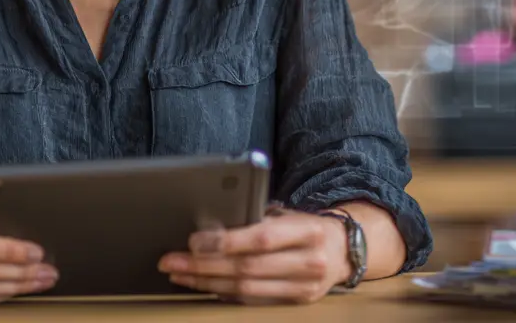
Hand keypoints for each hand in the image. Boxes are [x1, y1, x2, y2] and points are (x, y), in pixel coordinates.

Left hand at [157, 209, 349, 304]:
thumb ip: (255, 218)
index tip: (193, 241)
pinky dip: (224, 293)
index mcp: (306, 231)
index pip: (260, 238)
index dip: (224, 242)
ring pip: (246, 289)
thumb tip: (209, 224)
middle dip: (204, 265)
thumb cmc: (305, 226)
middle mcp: (309, 261)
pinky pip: (252, 300)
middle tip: (172, 260)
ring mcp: (305, 287)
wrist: (343, 250)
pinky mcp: (298, 302)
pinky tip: (203, 285)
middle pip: (247, 268)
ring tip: (180, 274)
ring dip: (206, 282)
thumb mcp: (287, 214)